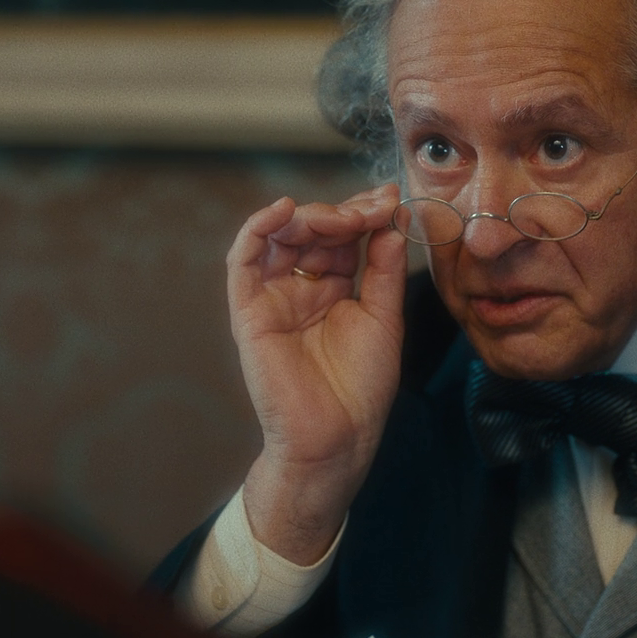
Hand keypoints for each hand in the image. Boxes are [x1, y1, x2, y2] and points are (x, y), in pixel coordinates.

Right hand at [227, 182, 405, 563]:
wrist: (336, 439)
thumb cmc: (360, 389)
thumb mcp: (383, 317)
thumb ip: (384, 269)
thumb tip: (393, 221)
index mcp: (331, 289)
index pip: (341, 237)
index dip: (364, 213)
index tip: (390, 199)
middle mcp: (299, 288)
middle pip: (312, 230)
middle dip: (344, 212)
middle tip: (374, 209)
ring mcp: (272, 297)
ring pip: (280, 236)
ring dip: (312, 216)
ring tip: (345, 217)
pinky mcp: (248, 311)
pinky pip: (242, 260)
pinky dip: (258, 228)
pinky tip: (285, 210)